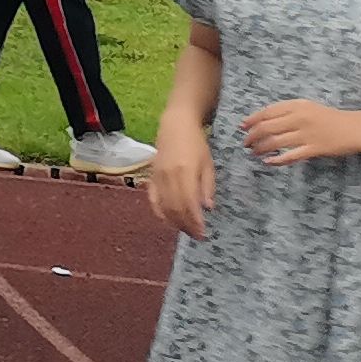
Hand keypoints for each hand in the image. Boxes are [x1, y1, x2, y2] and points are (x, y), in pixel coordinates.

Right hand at [147, 123, 217, 238]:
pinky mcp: (151, 176)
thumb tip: (207, 208)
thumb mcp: (208, 164)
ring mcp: (157, 176)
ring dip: (175, 222)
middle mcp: (168, 176)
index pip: (189, 204)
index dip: (195, 222)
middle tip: (197, 236)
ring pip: (163, 206)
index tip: (203, 234)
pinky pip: (152, 198)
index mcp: (185, 172)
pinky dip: (159, 212)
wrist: (176, 125)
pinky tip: (168, 220)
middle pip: (175, 208)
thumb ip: (207, 186)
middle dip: (186, 226)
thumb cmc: (196, 144)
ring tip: (186, 230)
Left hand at [243, 98, 360, 166]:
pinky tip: (268, 162)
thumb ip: (287, 112)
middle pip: (267, 127)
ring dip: (261, 148)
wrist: (356, 128)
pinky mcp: (315, 149)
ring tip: (254, 152)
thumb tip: (263, 120)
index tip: (242, 127)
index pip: (267, 112)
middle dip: (252, 136)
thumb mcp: (307, 107)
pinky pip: (291, 155)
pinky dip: (277, 159)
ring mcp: (307, 134)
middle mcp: (299, 118)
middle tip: (245, 143)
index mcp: (297, 105)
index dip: (252, 120)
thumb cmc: (329, 118)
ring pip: (275, 142)